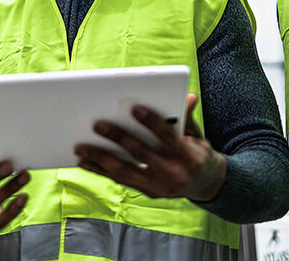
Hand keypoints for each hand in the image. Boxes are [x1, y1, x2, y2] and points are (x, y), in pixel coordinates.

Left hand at [74, 93, 226, 200]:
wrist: (207, 185)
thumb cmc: (197, 153)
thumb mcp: (197, 135)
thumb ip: (187, 118)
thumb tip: (189, 96)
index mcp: (188, 156)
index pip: (168, 137)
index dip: (152, 122)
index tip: (134, 108)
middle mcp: (173, 174)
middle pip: (141, 154)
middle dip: (118, 139)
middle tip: (97, 124)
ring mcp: (159, 187)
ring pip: (126, 172)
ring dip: (101, 159)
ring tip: (81, 147)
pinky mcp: (148, 193)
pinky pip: (121, 181)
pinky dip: (101, 171)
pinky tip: (85, 162)